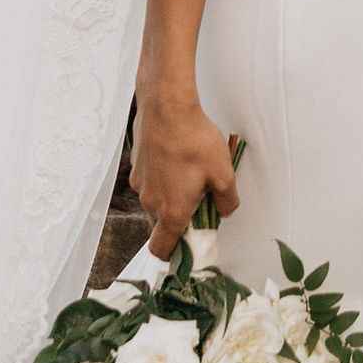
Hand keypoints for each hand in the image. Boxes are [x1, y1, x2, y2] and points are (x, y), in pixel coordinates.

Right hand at [132, 99, 241, 257]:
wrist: (167, 107)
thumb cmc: (194, 141)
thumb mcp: (223, 173)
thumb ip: (227, 200)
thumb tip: (225, 211)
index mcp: (172, 211)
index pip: (162, 249)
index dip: (173, 254)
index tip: (189, 245)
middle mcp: (151, 202)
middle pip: (161, 225)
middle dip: (178, 219)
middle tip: (199, 199)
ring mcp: (140, 184)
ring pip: (156, 201)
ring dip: (170, 196)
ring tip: (189, 173)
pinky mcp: (136, 166)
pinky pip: (150, 181)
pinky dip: (162, 178)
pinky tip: (176, 158)